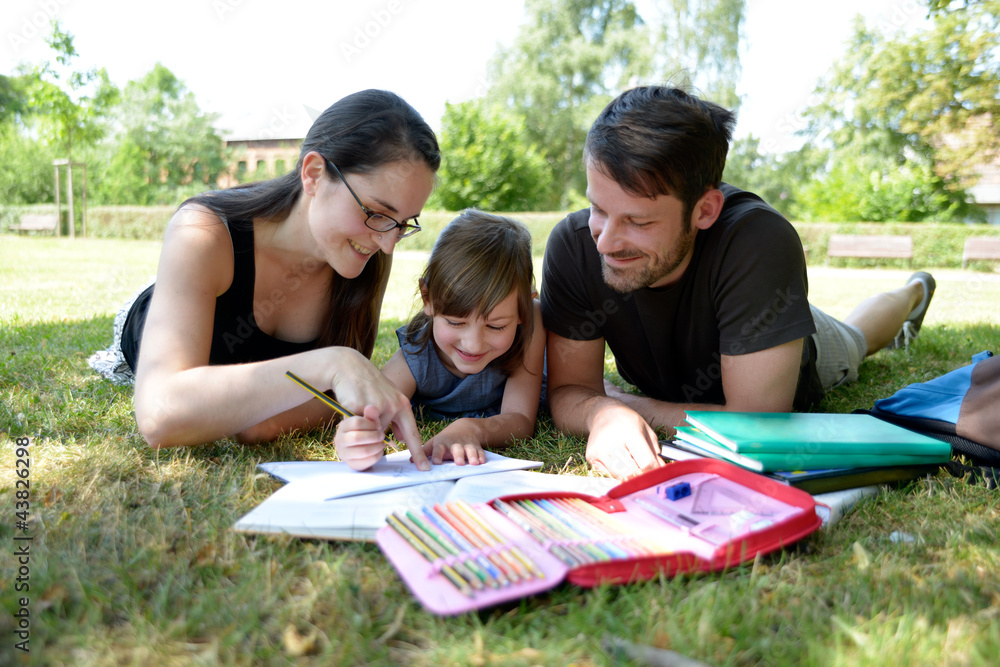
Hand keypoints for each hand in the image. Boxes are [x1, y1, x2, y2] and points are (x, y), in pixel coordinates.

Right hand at [329, 349, 429, 470]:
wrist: (350, 368)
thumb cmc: (370, 385)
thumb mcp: (389, 397)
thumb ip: (397, 417)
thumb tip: (401, 438)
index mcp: (402, 404)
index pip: (412, 433)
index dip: (418, 452)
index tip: (425, 468)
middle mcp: (393, 406)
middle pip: (383, 434)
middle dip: (374, 428)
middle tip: (369, 408)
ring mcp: (377, 407)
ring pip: (370, 430)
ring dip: (364, 423)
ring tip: (362, 402)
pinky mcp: (361, 408)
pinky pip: (358, 424)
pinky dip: (354, 417)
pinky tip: (354, 402)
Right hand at [334, 406, 389, 470]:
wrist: (361, 449)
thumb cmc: (365, 432)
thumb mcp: (369, 422)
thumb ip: (371, 415)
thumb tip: (371, 407)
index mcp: (343, 426)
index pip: (356, 422)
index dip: (371, 424)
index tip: (378, 426)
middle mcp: (339, 440)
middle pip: (357, 437)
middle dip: (374, 436)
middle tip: (382, 435)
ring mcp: (344, 454)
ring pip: (363, 451)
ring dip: (377, 446)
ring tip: (382, 443)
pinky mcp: (352, 464)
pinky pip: (367, 461)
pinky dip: (377, 456)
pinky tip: (379, 451)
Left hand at [421, 419, 487, 465]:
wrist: (465, 428)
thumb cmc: (446, 439)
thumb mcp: (435, 442)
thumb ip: (425, 451)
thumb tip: (410, 461)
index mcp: (442, 444)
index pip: (438, 449)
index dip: (437, 455)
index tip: (436, 462)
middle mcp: (454, 444)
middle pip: (456, 449)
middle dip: (458, 455)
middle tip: (459, 463)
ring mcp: (466, 445)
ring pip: (470, 450)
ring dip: (472, 456)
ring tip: (474, 463)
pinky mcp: (476, 447)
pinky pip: (480, 451)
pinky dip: (481, 456)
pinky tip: (482, 461)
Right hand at [585, 402, 663, 479]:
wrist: (603, 413)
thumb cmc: (627, 421)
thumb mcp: (646, 431)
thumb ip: (655, 452)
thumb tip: (660, 471)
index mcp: (630, 433)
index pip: (645, 463)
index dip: (654, 471)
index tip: (657, 472)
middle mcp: (612, 442)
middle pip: (632, 473)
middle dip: (641, 475)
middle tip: (645, 472)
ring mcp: (599, 451)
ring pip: (619, 477)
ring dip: (629, 476)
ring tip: (631, 464)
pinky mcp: (590, 457)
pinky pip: (608, 475)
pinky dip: (617, 473)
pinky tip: (618, 461)